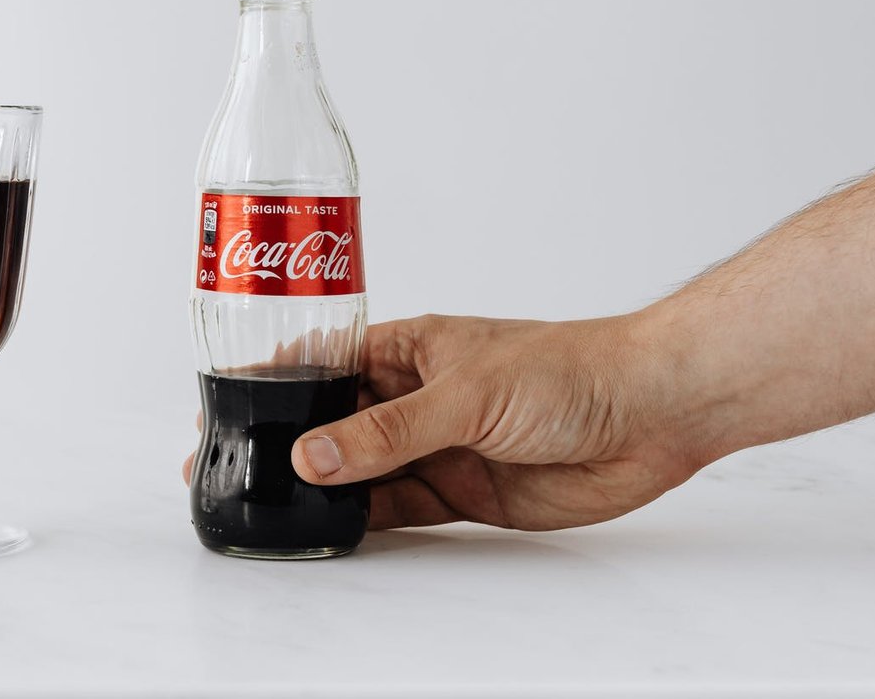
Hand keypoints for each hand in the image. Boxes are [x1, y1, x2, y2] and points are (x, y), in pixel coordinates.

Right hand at [184, 312, 710, 530]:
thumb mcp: (466, 394)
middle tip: (231, 465)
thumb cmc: (569, 369)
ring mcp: (437, 445)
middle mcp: (416, 396)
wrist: (650, 414)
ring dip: (322, 485)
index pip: (323, 361)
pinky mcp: (463, 491)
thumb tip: (313, 453)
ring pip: (361, 470)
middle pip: (334, 422)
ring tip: (268, 501)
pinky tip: (329, 524)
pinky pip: (398, 507)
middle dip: (286, 442)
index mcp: (409, 348)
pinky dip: (364, 518)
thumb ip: (388, 431)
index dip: (273, 383)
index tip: (224, 404)